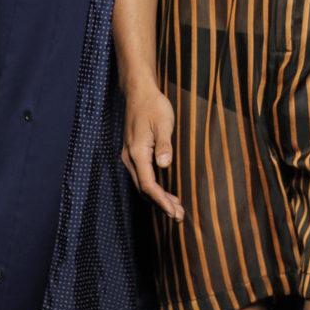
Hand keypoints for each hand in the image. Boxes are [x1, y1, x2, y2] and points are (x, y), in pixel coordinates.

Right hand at [121, 84, 183, 220]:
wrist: (139, 92)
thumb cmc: (153, 106)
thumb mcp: (163, 122)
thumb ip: (164, 144)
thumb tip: (165, 166)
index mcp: (137, 153)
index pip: (149, 185)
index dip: (162, 201)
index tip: (174, 213)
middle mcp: (130, 158)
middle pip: (144, 190)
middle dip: (161, 205)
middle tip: (179, 217)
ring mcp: (130, 156)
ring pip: (143, 184)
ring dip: (158, 198)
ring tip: (175, 208)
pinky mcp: (134, 153)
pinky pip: (143, 176)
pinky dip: (154, 188)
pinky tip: (165, 192)